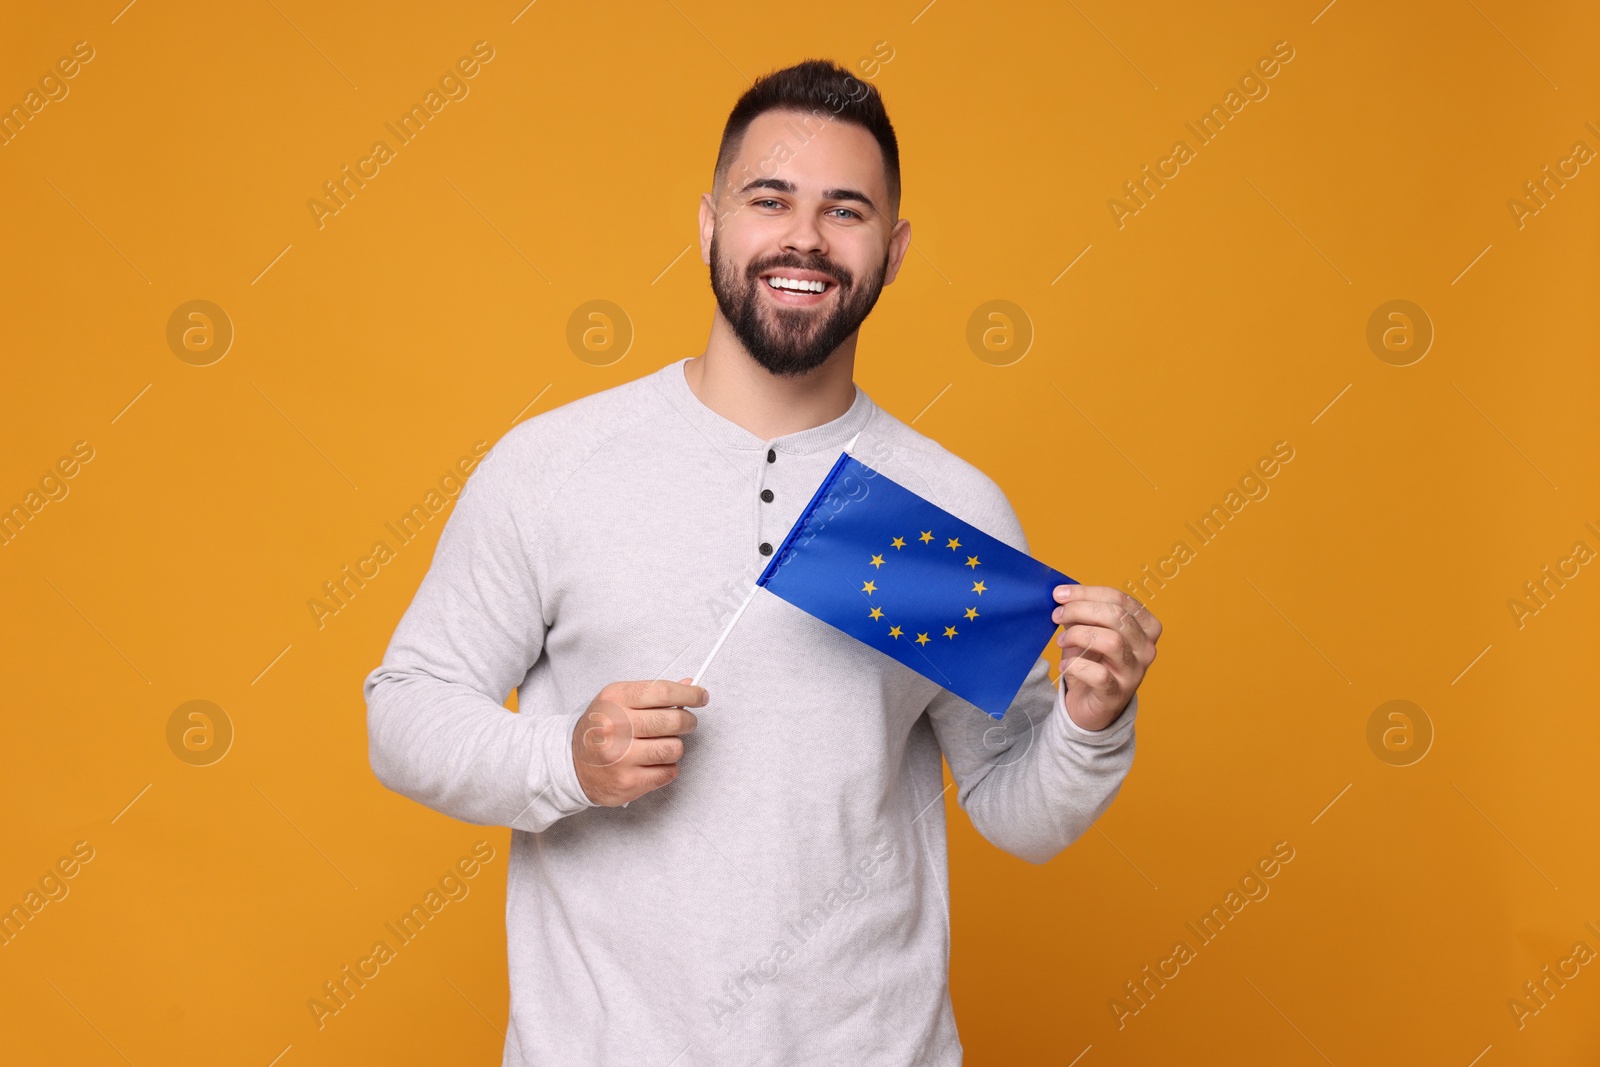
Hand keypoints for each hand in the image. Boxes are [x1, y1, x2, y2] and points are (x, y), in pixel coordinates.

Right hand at [571, 677, 706, 806]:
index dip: (689, 693)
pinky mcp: (628, 782)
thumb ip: (652, 693)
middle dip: (688, 721)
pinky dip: (667, 767)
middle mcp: (615, 726)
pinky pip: (669, 772)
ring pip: (675, 748)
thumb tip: (690, 684)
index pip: (662, 691)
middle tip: (687, 722)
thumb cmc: (600, 729)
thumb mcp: (618, 701)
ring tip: (662, 744)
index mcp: (614, 700)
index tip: (701, 696)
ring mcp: (621, 757)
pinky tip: (653, 762)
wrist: (570, 765)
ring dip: (675, 746)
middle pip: (674, 720)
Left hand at [1051, 585, 1160, 731]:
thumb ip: (1082, 613)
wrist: (1091, 705)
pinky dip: (1076, 666)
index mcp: (1145, 627)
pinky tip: (1064, 666)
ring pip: (1112, 641)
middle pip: (1117, 616)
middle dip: (1080, 610)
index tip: (1059, 594)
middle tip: (1057, 615)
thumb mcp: (1089, 632)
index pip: (1119, 599)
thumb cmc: (1093, 662)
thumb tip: (1063, 595)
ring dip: (1079, 635)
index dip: (1086, 592)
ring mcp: (1135, 672)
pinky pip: (1098, 674)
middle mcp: (1146, 648)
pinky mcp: (1118, 694)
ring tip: (1061, 641)